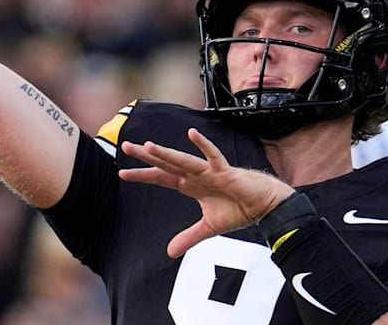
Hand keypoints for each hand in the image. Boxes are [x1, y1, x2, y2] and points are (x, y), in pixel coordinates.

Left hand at [119, 128, 294, 256]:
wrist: (265, 207)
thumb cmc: (239, 209)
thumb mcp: (209, 228)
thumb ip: (189, 237)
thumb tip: (169, 253)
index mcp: (191, 185)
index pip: (161, 178)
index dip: (143, 175)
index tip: (122, 173)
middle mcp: (196, 175)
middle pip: (166, 164)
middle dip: (146, 156)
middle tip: (125, 146)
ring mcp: (210, 172)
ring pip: (183, 160)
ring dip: (166, 153)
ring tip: (147, 146)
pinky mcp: (226, 172)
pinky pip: (213, 157)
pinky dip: (204, 146)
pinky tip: (192, 134)